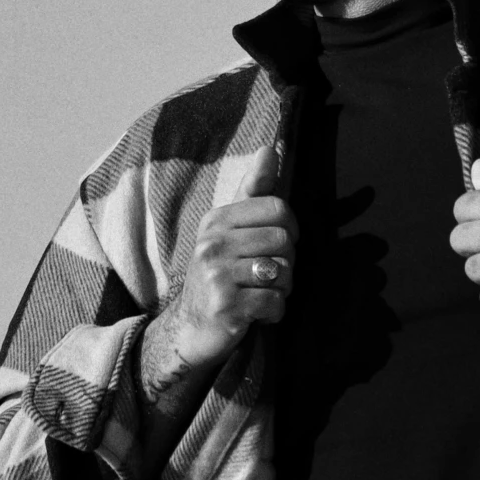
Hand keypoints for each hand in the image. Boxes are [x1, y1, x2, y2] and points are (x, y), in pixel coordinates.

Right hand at [140, 144, 295, 403]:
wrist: (189, 329)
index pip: (279, 209)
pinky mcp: (226, 306)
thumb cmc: (219, 276)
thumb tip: (270, 149)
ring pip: (284, 272)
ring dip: (281, 290)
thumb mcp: (229, 231)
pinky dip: (274, 313)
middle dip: (287, 264)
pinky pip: (275, 303)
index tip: (278, 247)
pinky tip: (257, 314)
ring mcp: (217, 275)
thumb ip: (252, 192)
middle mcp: (212, 243)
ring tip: (261, 294)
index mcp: (216, 221)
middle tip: (268, 278)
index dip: (291, 231)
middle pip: (285, 241)